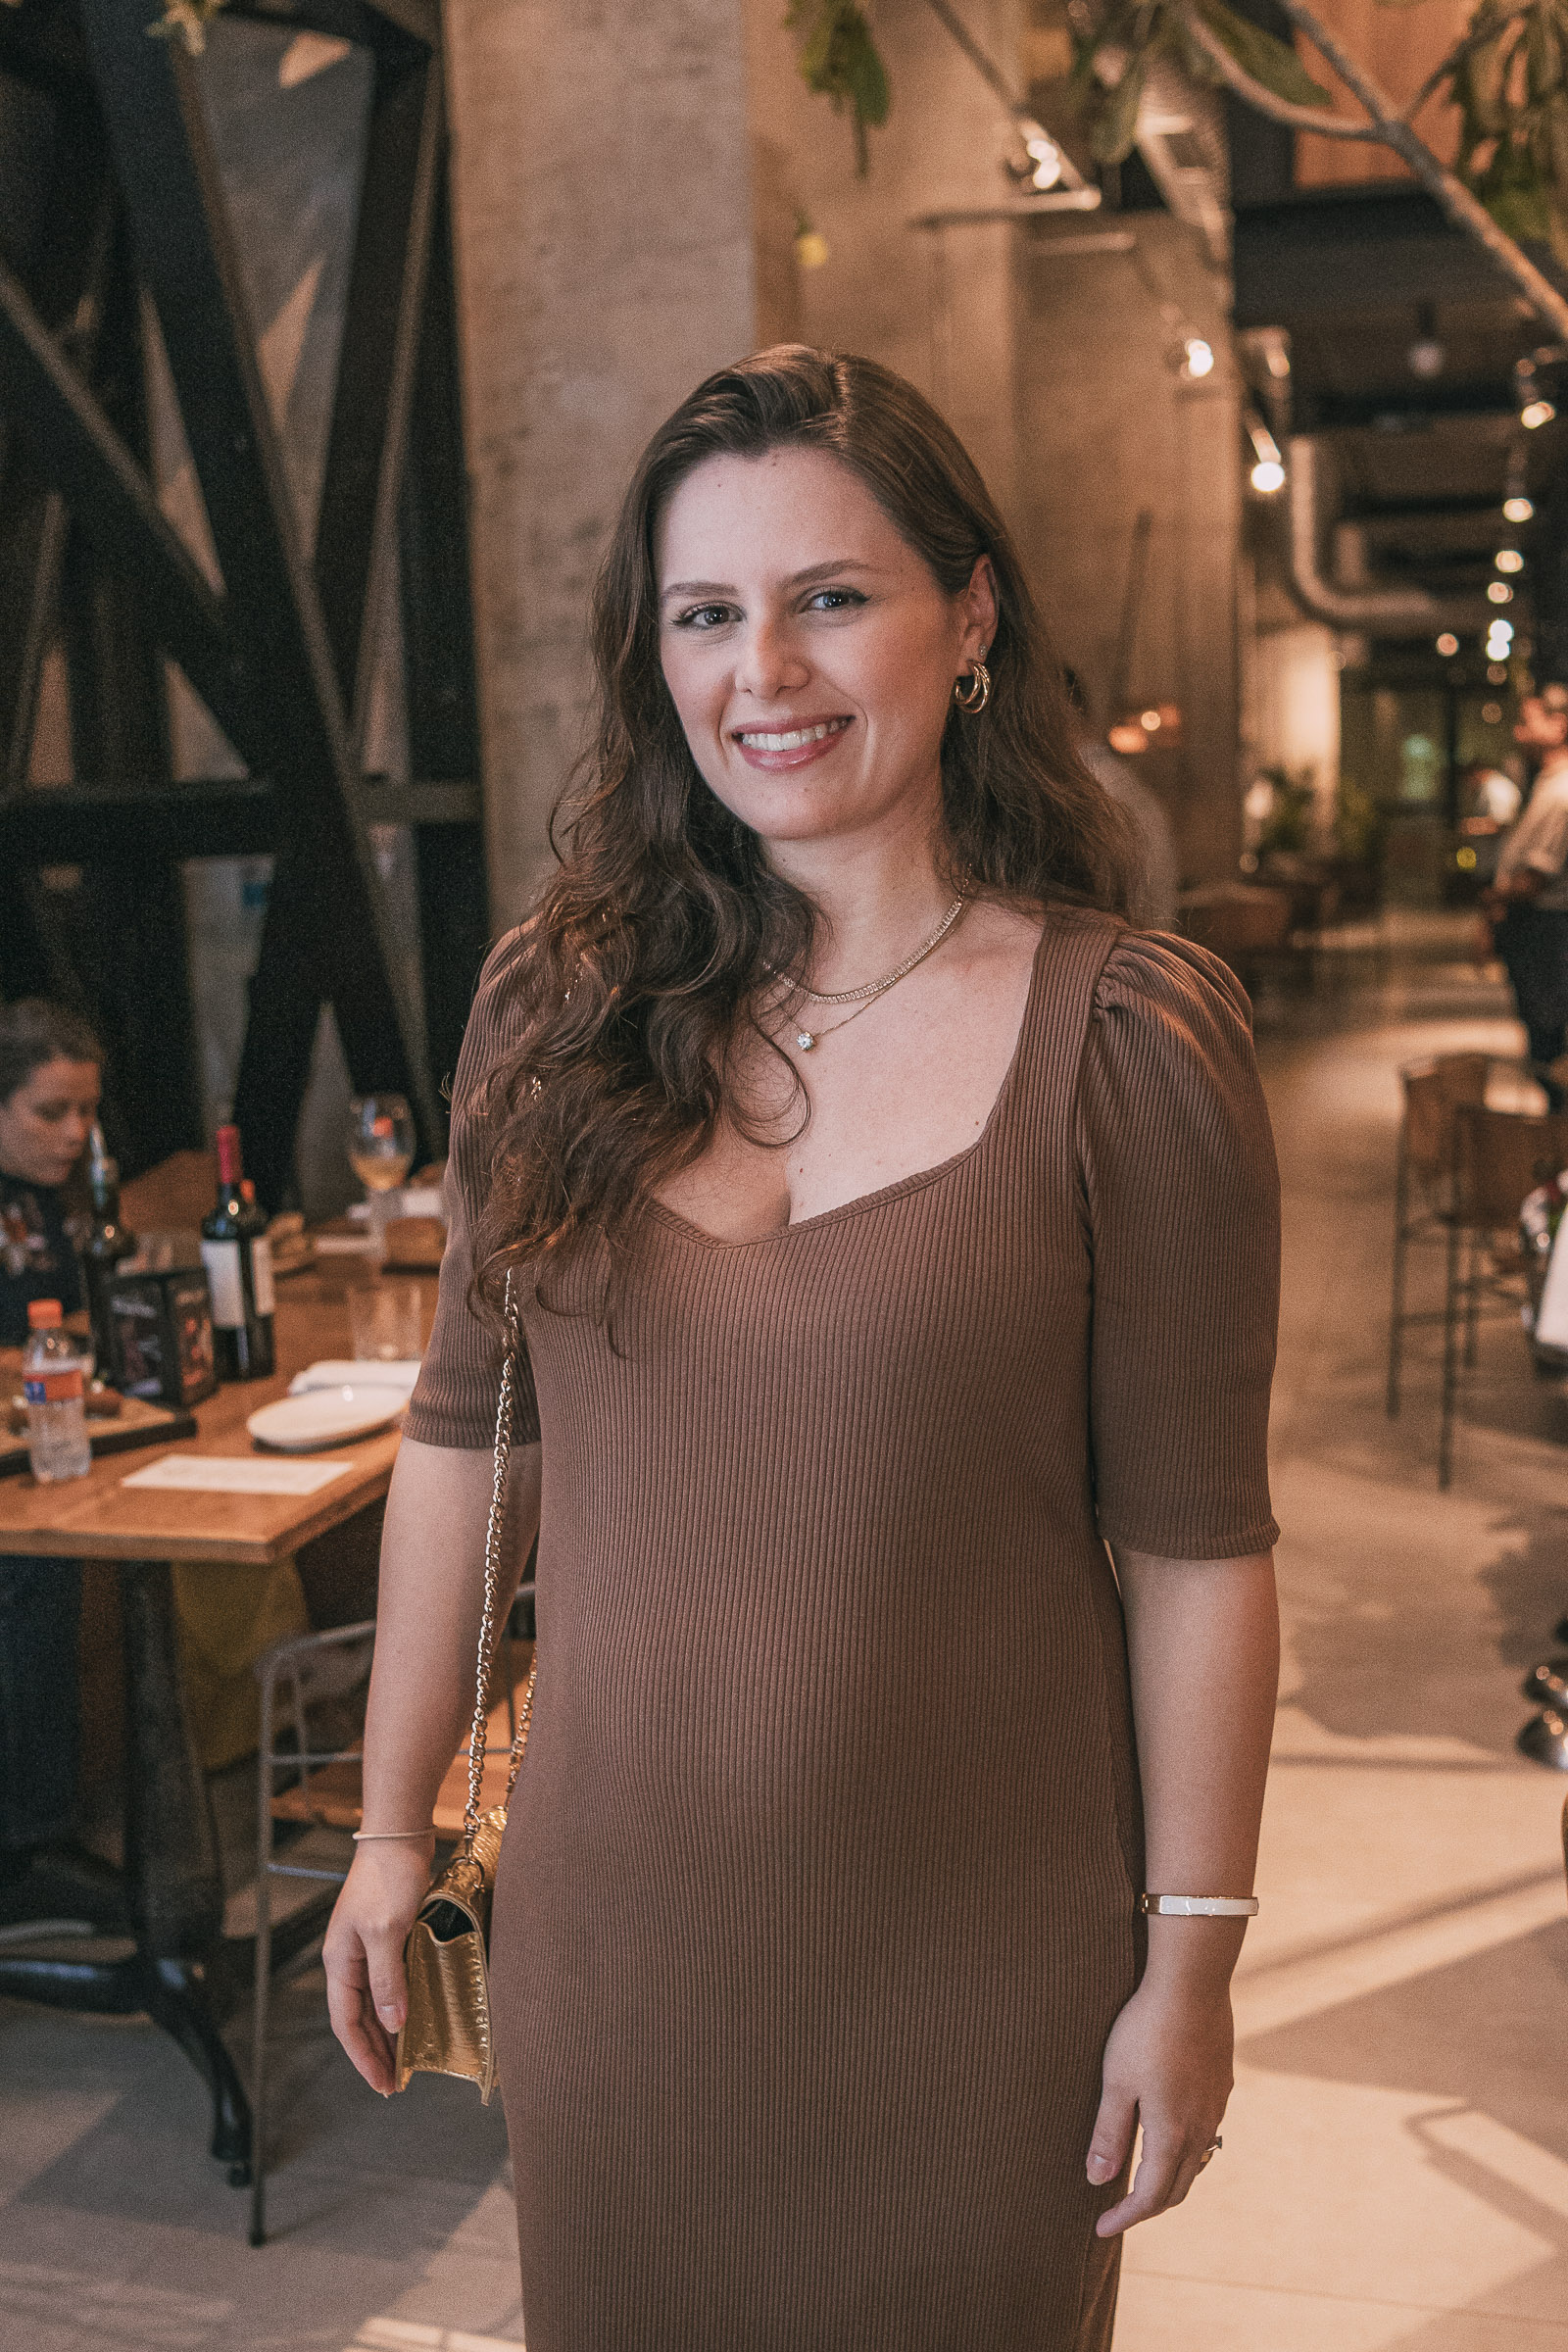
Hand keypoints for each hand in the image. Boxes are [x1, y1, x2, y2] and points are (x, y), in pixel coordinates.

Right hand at [323, 1838, 434, 2094]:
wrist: (399, 1834)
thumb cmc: (388, 1878)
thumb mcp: (387, 1932)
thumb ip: (388, 1979)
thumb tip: (393, 2024)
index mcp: (340, 1962)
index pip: (347, 2023)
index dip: (364, 2056)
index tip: (382, 2084)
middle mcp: (349, 1960)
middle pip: (359, 2018)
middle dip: (376, 2052)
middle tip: (396, 2084)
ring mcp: (367, 1949)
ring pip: (375, 2003)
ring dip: (388, 2032)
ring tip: (405, 2061)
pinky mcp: (387, 1937)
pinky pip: (390, 1984)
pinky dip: (400, 2005)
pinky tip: (414, 2018)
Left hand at [1085, 1976, 1232, 2236]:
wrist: (1193, 1985)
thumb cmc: (1146, 2030)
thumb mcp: (1116, 2082)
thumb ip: (1109, 2134)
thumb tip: (1097, 2180)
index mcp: (1172, 2135)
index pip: (1150, 2196)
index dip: (1125, 2217)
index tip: (1101, 2227)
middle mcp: (1201, 2129)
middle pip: (1177, 2187)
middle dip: (1148, 2206)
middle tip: (1119, 2212)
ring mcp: (1216, 2107)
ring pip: (1196, 2162)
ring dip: (1170, 2180)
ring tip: (1143, 2181)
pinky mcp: (1221, 2084)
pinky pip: (1205, 2134)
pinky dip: (1184, 2151)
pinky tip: (1170, 2135)